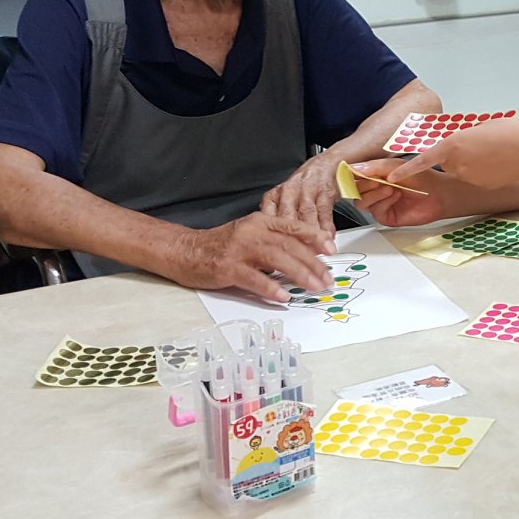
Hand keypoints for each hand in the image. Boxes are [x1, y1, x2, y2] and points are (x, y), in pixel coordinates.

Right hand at [171, 212, 330, 300]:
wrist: (185, 251)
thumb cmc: (222, 246)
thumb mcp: (251, 236)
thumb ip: (275, 242)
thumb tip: (306, 256)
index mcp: (260, 222)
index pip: (293, 227)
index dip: (315, 238)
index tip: (332, 250)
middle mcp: (252, 232)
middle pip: (289, 245)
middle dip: (313, 263)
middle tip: (327, 279)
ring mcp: (239, 249)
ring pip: (276, 259)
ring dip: (299, 274)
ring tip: (314, 287)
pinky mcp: (227, 267)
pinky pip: (253, 278)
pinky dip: (270, 287)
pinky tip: (284, 296)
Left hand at [260, 154, 340, 250]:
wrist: (325, 166)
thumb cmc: (303, 189)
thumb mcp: (283, 201)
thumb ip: (277, 221)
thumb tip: (273, 250)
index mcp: (274, 197)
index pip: (268, 220)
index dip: (272, 239)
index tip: (275, 256)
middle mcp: (288, 193)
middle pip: (287, 219)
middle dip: (292, 240)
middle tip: (296, 258)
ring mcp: (307, 191)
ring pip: (306, 215)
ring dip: (311, 236)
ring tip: (314, 253)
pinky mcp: (324, 191)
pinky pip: (324, 210)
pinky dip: (326, 227)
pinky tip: (327, 239)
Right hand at [349, 158, 447, 226]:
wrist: (438, 193)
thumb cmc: (421, 178)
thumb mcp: (394, 166)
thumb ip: (373, 167)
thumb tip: (352, 167)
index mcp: (374, 175)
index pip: (354, 176)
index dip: (351, 174)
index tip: (352, 171)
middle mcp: (374, 190)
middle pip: (354, 190)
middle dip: (364, 184)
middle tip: (377, 180)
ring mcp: (378, 203)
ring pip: (360, 202)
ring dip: (373, 194)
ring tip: (389, 188)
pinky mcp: (385, 216)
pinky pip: (374, 211)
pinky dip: (383, 202)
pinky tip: (395, 195)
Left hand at [385, 118, 518, 190]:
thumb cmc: (509, 133)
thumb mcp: (478, 129)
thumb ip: (461, 140)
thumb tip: (456, 149)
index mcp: (453, 143)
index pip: (423, 159)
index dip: (407, 170)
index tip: (390, 178)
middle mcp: (457, 162)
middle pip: (448, 162)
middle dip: (458, 157)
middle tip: (480, 147)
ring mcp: (470, 175)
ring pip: (463, 171)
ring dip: (473, 164)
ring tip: (494, 154)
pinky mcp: (482, 184)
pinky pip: (476, 178)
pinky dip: (484, 172)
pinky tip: (499, 165)